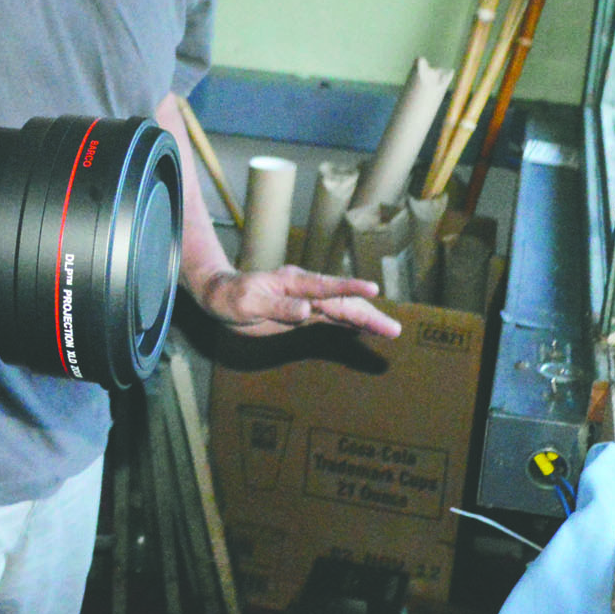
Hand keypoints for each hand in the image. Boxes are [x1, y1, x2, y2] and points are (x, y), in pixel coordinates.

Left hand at [190, 265, 401, 339]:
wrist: (220, 295)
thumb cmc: (231, 297)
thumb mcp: (249, 303)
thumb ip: (278, 306)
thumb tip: (307, 311)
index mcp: (293, 283)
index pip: (326, 287)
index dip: (349, 289)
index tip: (373, 290)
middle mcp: (305, 289)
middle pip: (342, 301)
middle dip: (369, 313)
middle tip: (394, 329)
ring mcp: (307, 300)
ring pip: (342, 309)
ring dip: (366, 319)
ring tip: (391, 330)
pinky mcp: (305, 313)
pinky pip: (332, 317)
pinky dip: (351, 322)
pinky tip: (366, 328)